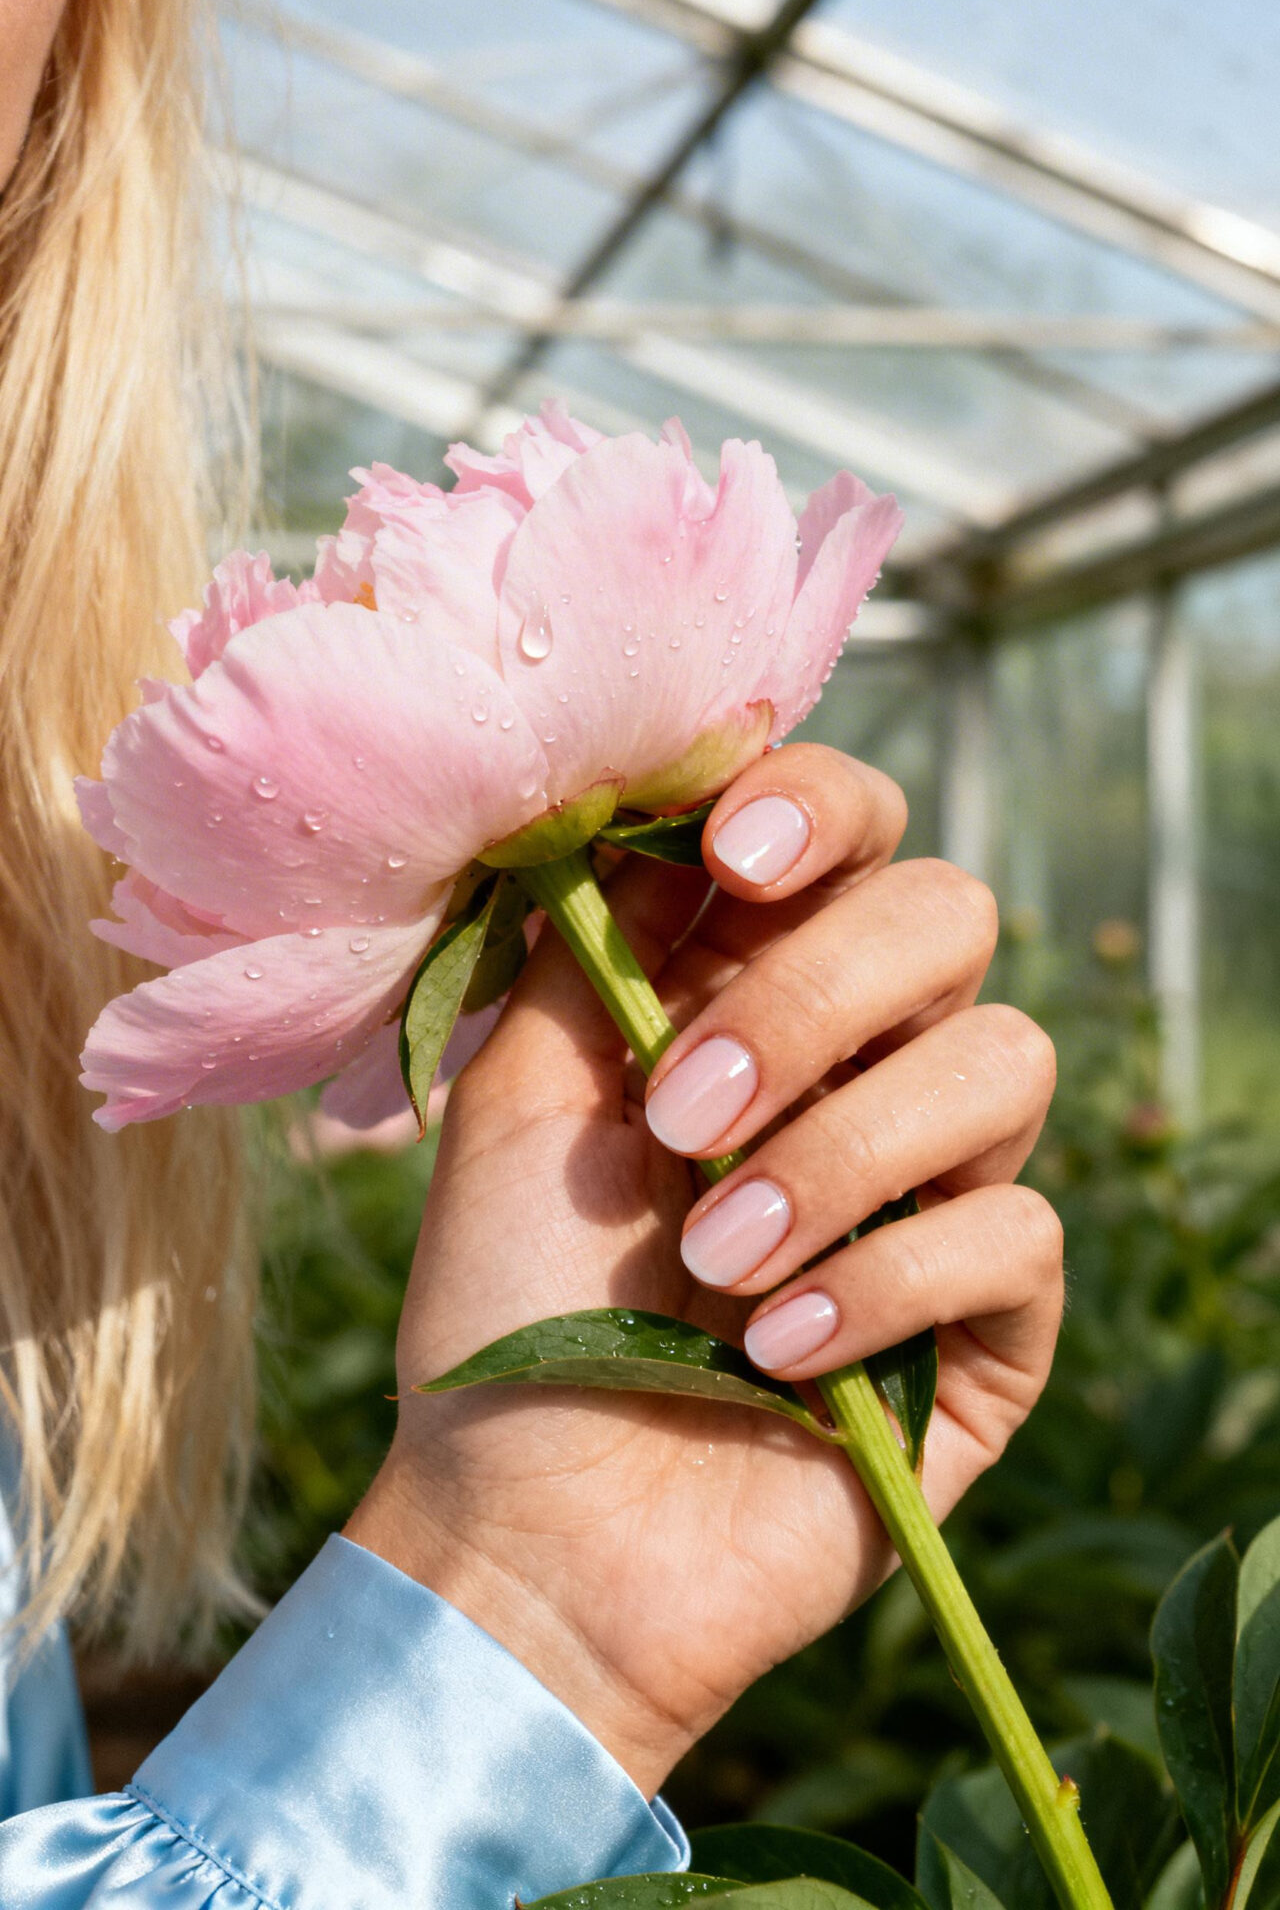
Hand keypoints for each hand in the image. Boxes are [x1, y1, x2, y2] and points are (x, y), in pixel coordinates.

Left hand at [346, 744, 1062, 1796]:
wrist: (533, 1535)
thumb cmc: (506, 1309)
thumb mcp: (520, 1098)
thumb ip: (598, 941)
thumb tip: (658, 808)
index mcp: (747, 992)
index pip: (850, 833)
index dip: (817, 809)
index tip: (735, 859)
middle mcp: (859, 1066)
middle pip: (948, 918)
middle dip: (815, 1003)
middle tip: (683, 1117)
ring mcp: (934, 1188)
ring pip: (1004, 1062)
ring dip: (841, 1152)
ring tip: (713, 1260)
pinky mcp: (989, 1321)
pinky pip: (1013, 1233)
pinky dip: (885, 1280)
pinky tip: (777, 1354)